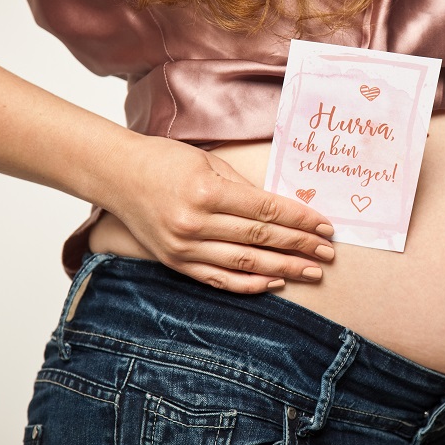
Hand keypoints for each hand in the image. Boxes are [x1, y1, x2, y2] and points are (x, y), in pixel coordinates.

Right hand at [106, 134, 335, 293]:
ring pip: (244, 262)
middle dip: (300, 246)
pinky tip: (275, 283)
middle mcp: (195, 223)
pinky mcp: (175, 262)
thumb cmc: (165, 160)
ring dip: (283, 269)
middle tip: (328, 252)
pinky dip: (249, 284)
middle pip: (260, 238)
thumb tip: (283, 210)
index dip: (300, 220)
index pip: (266, 211)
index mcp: (207, 192)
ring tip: (312, 272)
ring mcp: (184, 247)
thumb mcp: (208, 162)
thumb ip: (243, 188)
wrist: (116, 175)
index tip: (325, 226)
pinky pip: (219, 279)